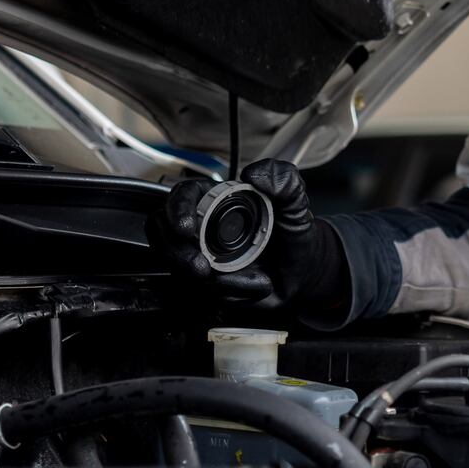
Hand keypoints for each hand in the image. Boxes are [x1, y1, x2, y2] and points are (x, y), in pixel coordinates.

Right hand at [153, 159, 350, 320]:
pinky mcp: (208, 285)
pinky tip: (259, 285)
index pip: (180, 198)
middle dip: (177, 254)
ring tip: (250, 279)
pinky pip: (205, 293)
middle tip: (202, 267)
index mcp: (215, 201)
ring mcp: (201, 257)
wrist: (305, 270)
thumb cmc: (293, 234)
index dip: (176, 211)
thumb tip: (254, 174)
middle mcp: (201, 229)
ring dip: (214, 280)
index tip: (186, 228)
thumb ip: (283, 179)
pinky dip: (234, 291)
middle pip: (163, 236)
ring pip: (180, 269)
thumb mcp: (295, 202)